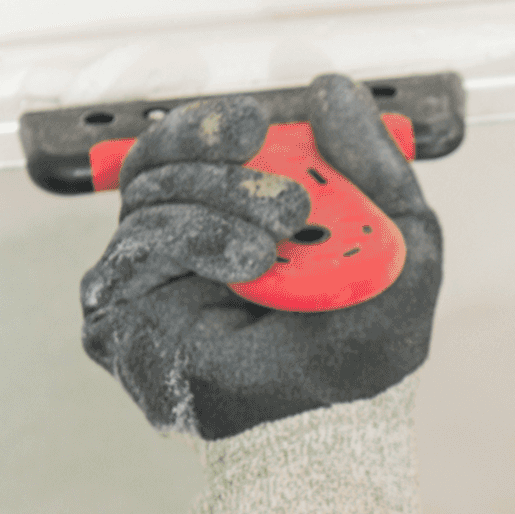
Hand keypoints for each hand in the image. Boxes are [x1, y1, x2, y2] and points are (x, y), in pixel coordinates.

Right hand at [77, 74, 442, 439]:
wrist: (332, 421)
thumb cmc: (362, 349)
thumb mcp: (398, 238)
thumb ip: (373, 162)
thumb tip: (331, 91)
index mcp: (230, 217)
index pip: (193, 145)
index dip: (215, 124)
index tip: (256, 124)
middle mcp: (180, 243)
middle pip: (160, 158)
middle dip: (224, 165)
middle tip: (288, 200)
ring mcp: (144, 278)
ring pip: (151, 192)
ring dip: (222, 205)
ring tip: (274, 246)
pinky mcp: (116, 313)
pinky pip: (138, 242)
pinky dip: (197, 240)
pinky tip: (245, 265)